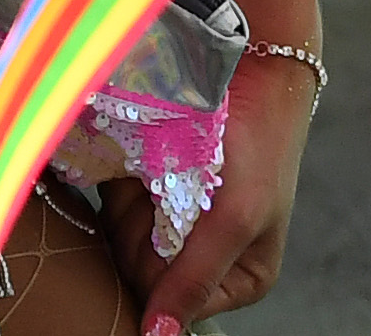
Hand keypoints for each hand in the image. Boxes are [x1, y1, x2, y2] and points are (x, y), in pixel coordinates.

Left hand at [117, 52, 315, 328]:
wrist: (252, 68)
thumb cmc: (260, 144)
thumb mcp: (238, 218)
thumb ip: (196, 279)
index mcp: (236, 279)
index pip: (172, 302)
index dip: (158, 268)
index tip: (169, 220)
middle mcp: (200, 258)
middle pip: (140, 272)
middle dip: (143, 230)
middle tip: (167, 185)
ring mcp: (169, 222)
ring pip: (119, 239)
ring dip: (129, 203)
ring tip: (161, 165)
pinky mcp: (145, 188)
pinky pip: (110, 204)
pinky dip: (119, 182)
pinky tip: (143, 157)